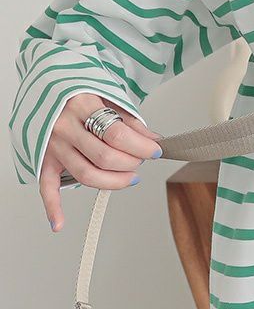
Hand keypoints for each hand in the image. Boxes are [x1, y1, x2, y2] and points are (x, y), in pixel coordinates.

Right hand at [39, 93, 163, 232]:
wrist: (47, 84)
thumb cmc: (80, 93)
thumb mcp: (108, 96)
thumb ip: (130, 120)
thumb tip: (153, 140)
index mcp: (82, 105)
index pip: (117, 135)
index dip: (141, 147)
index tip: (155, 151)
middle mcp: (64, 126)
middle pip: (104, 157)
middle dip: (131, 163)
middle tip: (140, 161)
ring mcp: (51, 144)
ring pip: (85, 175)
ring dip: (113, 182)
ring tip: (130, 178)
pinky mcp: (44, 159)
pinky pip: (46, 187)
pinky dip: (52, 208)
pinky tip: (59, 224)